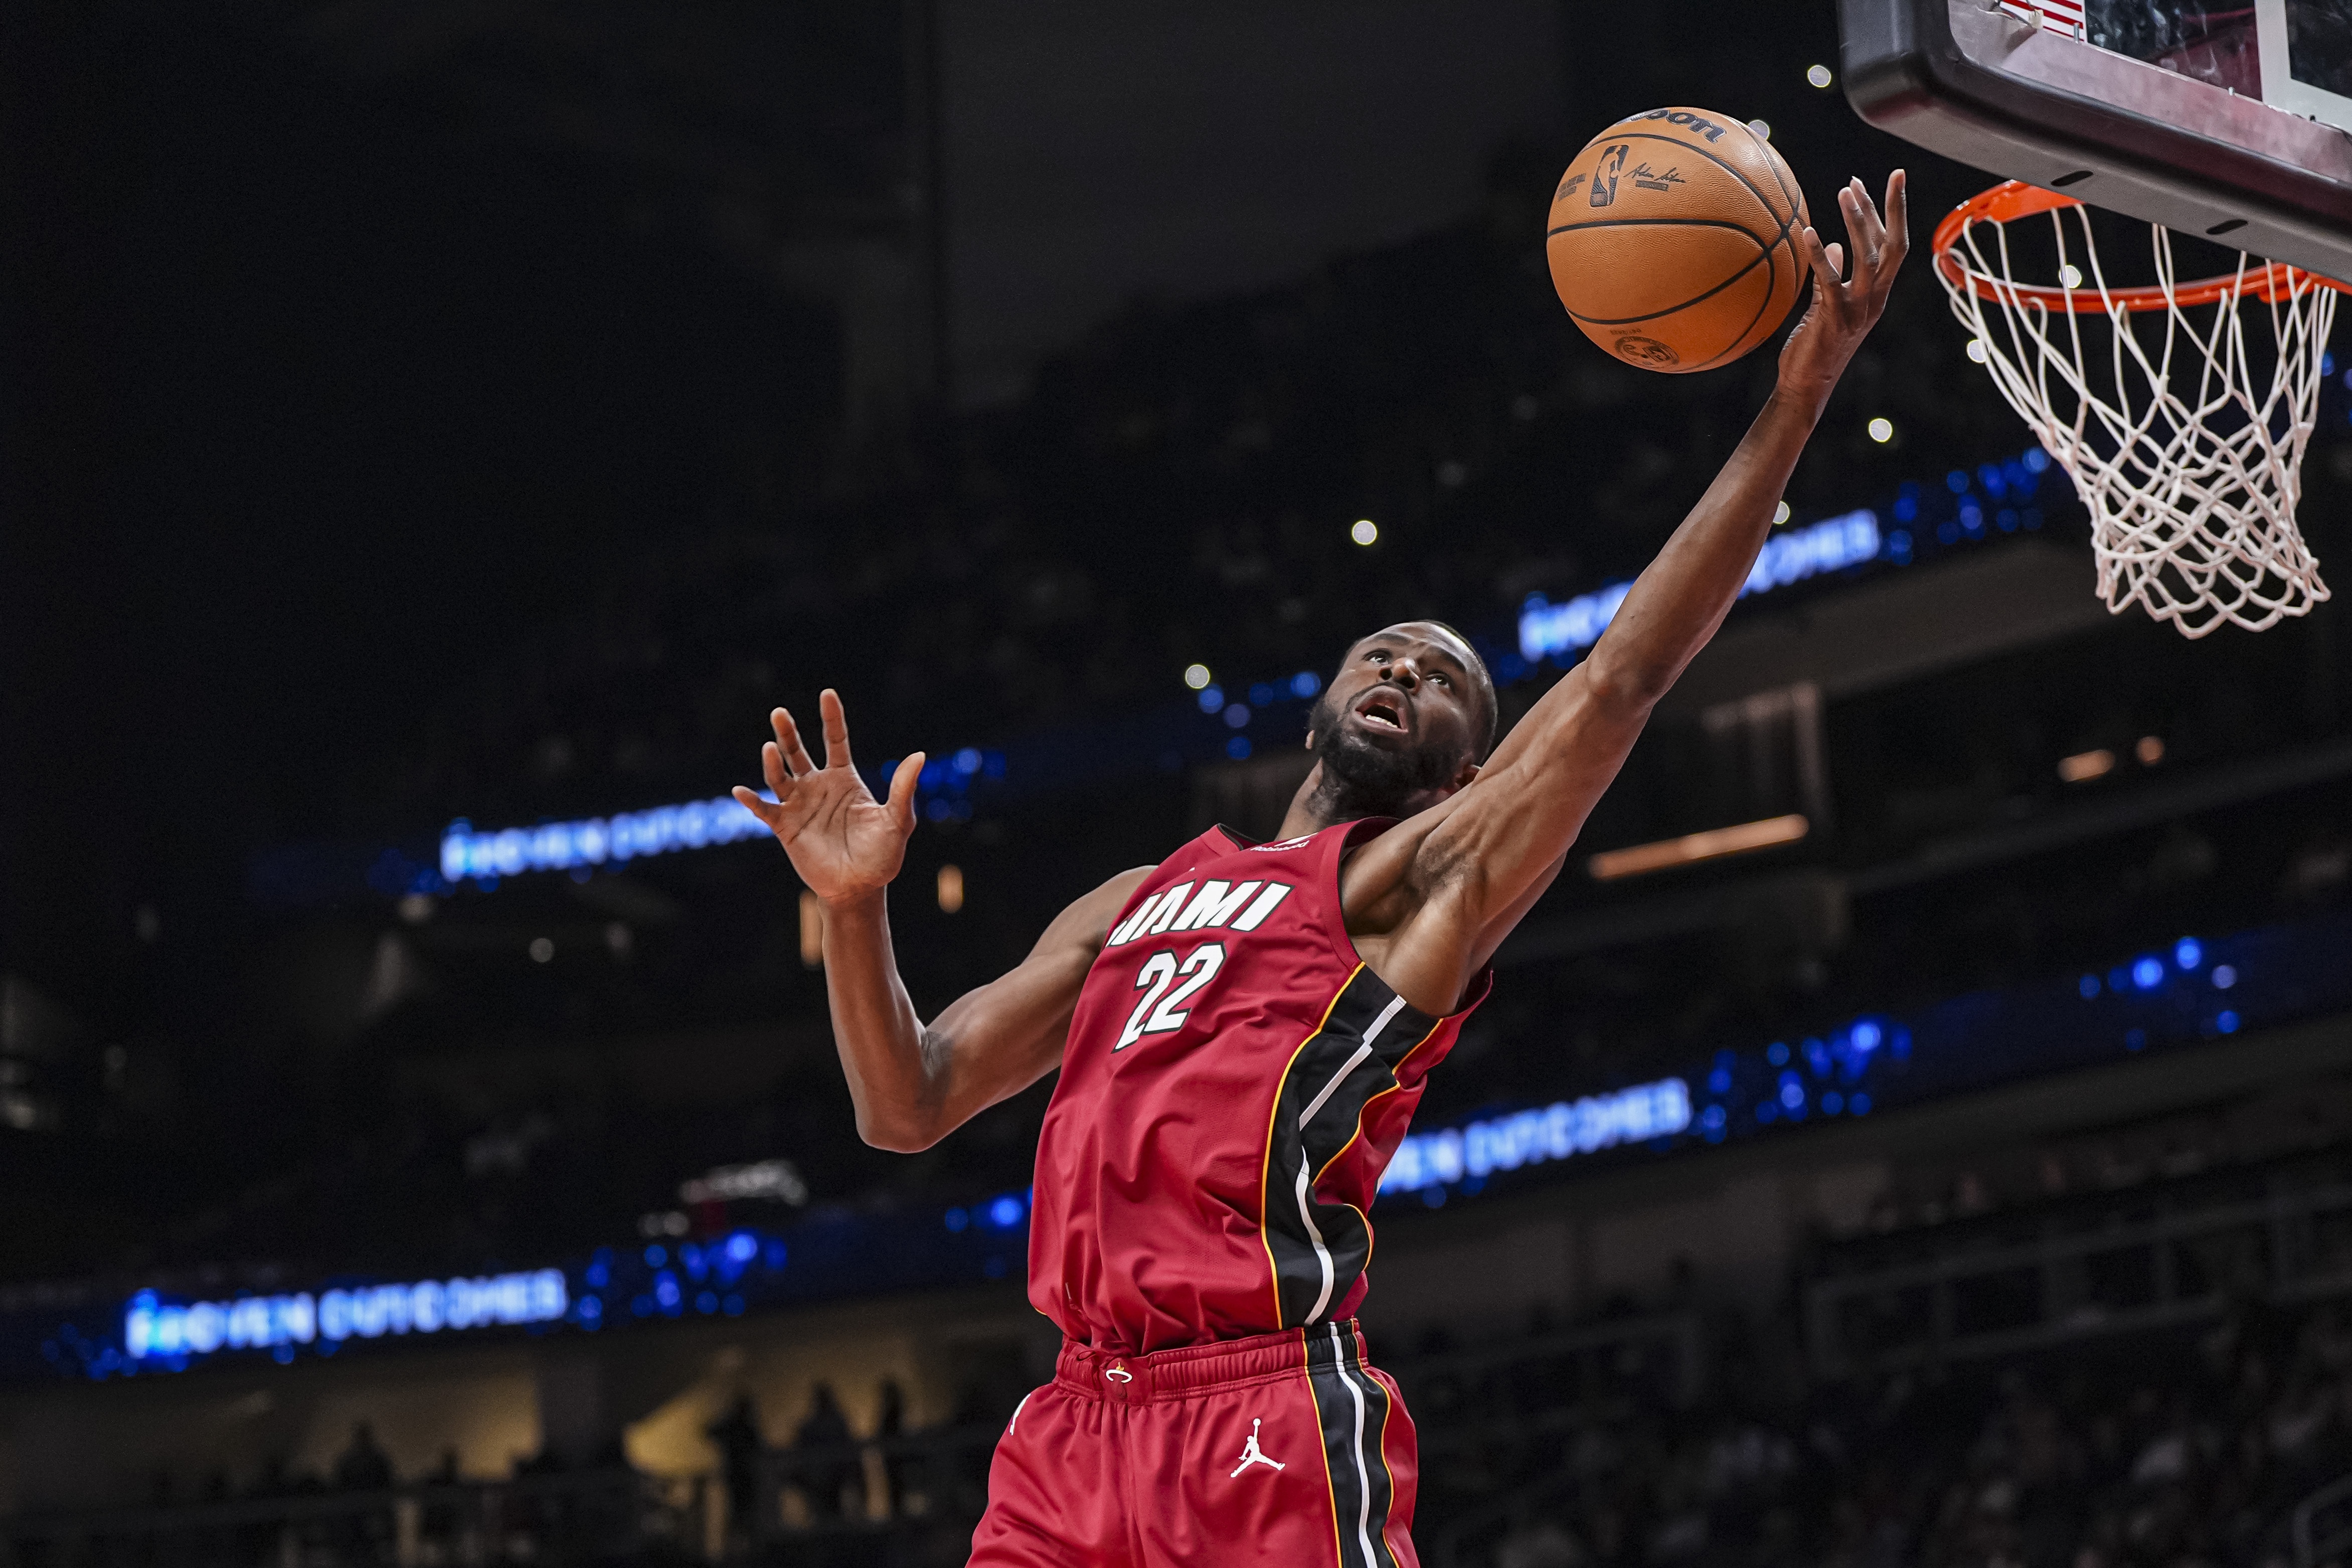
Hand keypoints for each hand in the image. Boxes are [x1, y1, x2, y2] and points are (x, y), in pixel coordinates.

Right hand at [732, 690, 922, 906]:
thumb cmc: (882, 855)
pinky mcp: (786, 827)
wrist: (860, 888)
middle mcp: (818, 787)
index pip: (836, 740)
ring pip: (780, 776)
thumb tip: (919, 755)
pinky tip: (741, 791)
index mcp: (845, 779)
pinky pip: (765, 810)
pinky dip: (752, 801)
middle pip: (799, 752)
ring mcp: (799, 805)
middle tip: (780, 712)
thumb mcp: (897, 821)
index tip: (827, 694)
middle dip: (788, 732)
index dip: (832, 718)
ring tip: (770, 747)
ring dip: (773, 761)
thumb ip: (903, 789)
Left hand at [1778, 170, 1908, 401]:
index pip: (1892, 245)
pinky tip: (1808, 233)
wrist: (1806, 386)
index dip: (1891, 212)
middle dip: (1889, 208)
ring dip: (1858, 222)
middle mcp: (1875, 299)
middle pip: (1892, 245)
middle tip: (1877, 175)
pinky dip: (1820, 256)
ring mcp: (1857, 309)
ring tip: (1846, 192)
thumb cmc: (1815, 346)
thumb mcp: (1826, 305)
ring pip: (1868, 258)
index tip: (1884, 179)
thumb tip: (1834, 247)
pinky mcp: (1834, 319)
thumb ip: (1831, 275)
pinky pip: (1830, 281)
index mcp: (1877, 293)